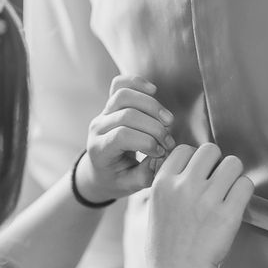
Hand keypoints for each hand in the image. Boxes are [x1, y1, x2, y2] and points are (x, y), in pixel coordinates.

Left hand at [75, 75, 175, 201]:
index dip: (146, 142)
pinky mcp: (110, 104)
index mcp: (99, 150)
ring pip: (123, 95)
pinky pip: (119, 84)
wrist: (100, 171)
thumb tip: (163, 157)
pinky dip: (137, 82)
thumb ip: (146, 175)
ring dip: (151, 105)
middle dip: (154, 127)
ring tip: (168, 121)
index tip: (161, 153)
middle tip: (169, 142)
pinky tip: (153, 91)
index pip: (122, 136)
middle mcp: (98, 128)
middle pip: (127, 115)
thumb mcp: (129, 185)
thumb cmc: (116, 179)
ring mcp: (103, 113)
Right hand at [147, 143, 253, 267]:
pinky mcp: (228, 214)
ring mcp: (207, 199)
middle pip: (211, 150)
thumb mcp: (154, 208)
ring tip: (228, 193)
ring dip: (233, 176)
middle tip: (217, 182)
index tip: (198, 175)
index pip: (185, 149)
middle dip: (216, 163)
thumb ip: (169, 185)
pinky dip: (244, 191)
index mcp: (163, 183)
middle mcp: (184, 186)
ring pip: (233, 163)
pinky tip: (235, 204)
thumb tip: (188, 168)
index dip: (194, 160)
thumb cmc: (165, 246)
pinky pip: (246, 184)